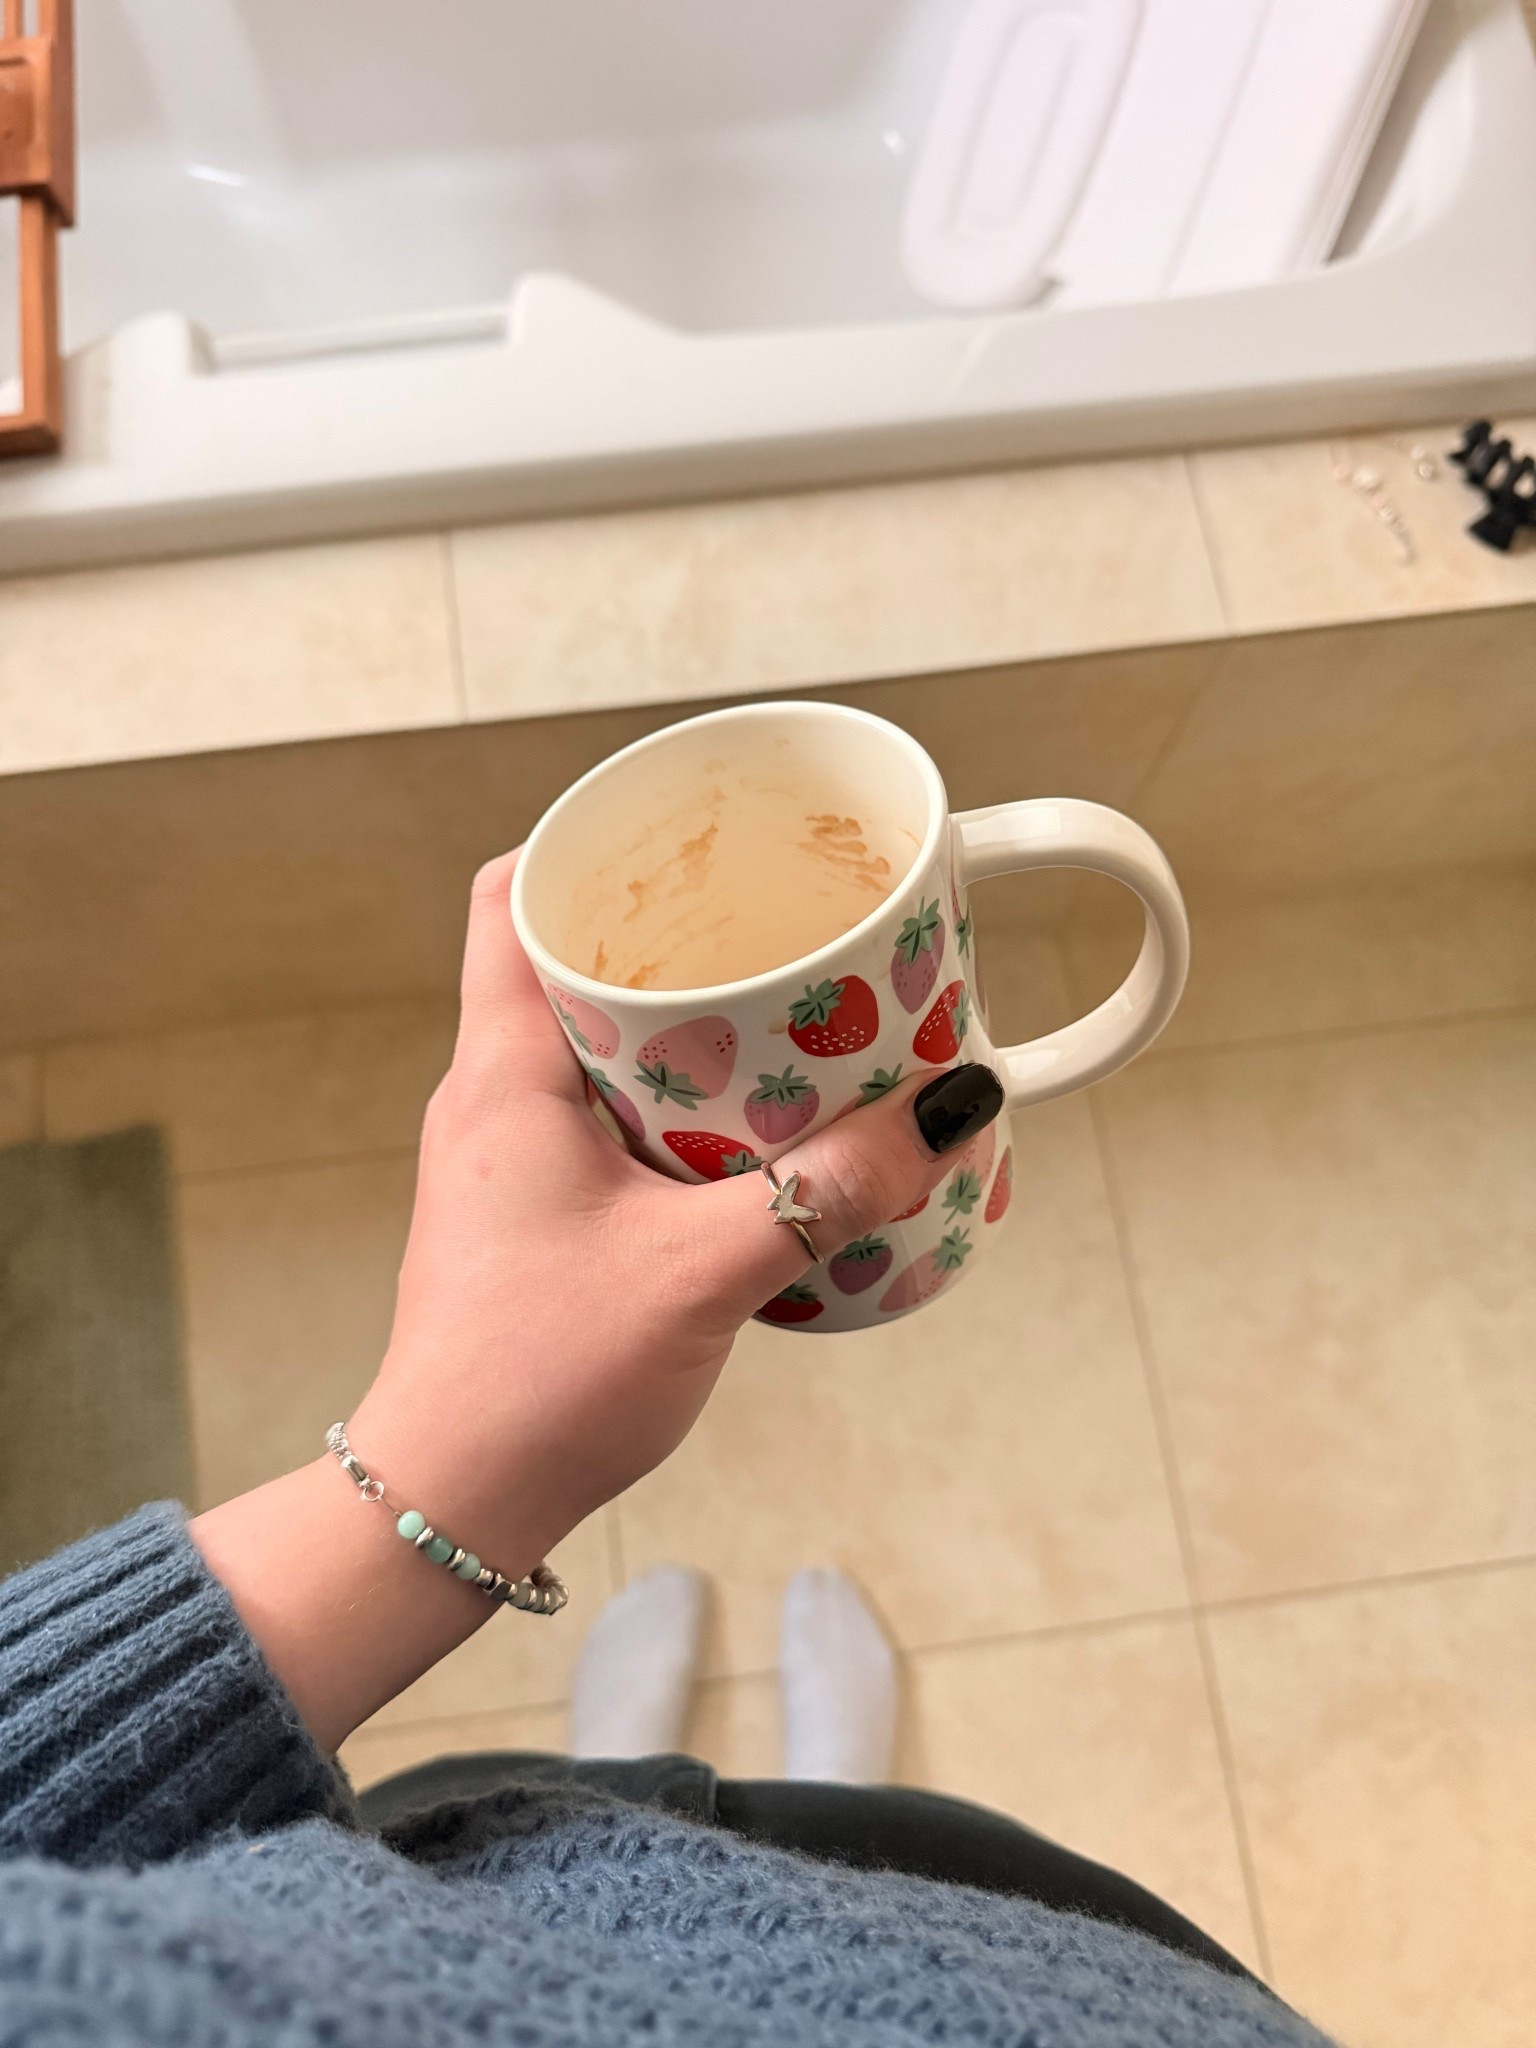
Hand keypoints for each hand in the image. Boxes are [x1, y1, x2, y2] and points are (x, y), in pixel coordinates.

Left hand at [352, 849, 1002, 1565]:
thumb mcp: (703, 1273)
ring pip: (601, 1047)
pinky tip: (762, 1137)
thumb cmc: (539, 1379)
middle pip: (574, 962)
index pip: (508, 895)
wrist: (451, 1504)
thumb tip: (953, 1107)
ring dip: (689, 1030)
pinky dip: (684, 1107)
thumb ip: (828, 1193)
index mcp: (501, 1072)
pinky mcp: (537, 1217)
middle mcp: (490, 1098)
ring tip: (793, 1021)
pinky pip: (612, 1121)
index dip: (588, 844)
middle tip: (778, 929)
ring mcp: (507, 1160)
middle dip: (676, 936)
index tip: (689, 838)